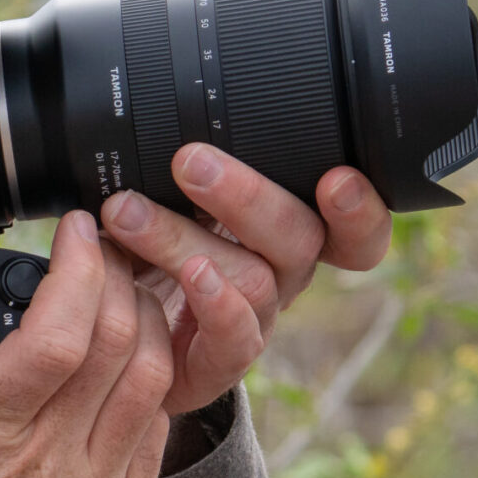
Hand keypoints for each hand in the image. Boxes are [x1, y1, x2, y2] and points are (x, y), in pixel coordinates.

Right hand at [0, 210, 176, 477]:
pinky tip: (124, 374)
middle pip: (123, 337)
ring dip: (147, 325)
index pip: (62, 324)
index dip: (80, 262)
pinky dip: (151, 390)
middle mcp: (49, 461)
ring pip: (153, 382)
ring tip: (120, 299)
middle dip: (121, 275)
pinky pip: (156, 439)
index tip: (74, 231)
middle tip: (102, 252)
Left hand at [95, 147, 394, 415]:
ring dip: (185, 238)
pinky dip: (215, 303)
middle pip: (301, 237)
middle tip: (190, 162)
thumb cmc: (146, 249)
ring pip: (255, 279)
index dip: (361, 209)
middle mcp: (281, 275)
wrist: (117, 333)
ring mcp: (254, 321)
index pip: (352, 227)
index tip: (338, 179)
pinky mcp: (219, 364)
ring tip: (129, 213)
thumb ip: (187, 167)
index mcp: (284, 231)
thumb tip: (163, 113)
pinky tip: (187, 276)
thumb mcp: (169, 195)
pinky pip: (237, 338)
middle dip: (248, 196)